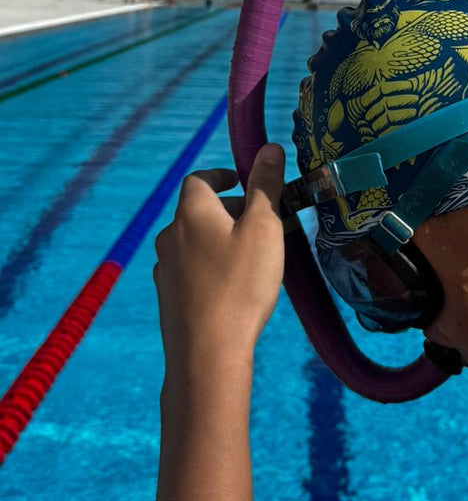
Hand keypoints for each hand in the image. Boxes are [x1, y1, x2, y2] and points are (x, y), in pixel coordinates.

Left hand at [153, 144, 285, 367]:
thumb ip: (266, 186)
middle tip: (267, 225)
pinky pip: (193, 270)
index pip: (199, 179)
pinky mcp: (169, 298)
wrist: (206, 353)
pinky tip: (236, 288)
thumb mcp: (264, 228)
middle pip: (200, 211)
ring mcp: (165, 269)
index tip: (244, 181)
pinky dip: (213, 267)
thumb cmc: (240, 284)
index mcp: (191, 213)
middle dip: (232, 211)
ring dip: (223, 241)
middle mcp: (170, 236)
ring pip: (197, 242)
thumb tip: (268, 148)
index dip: (222, 174)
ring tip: (256, 258)